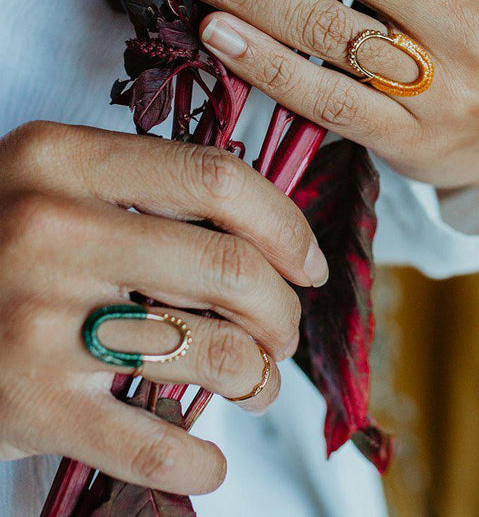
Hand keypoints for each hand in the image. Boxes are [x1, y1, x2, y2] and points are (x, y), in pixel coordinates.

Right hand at [0, 121, 326, 493]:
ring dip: (260, 378)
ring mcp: (34, 318)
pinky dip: (201, 459)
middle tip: (283, 331)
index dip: (285, 225)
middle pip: (229, 267)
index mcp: (63, 161)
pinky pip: (155, 442)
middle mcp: (48, 229)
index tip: (307, 263)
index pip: (217, 178)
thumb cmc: (5, 249)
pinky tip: (208, 457)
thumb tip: (272, 233)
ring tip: (258, 382)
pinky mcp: (28, 405)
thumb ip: (153, 192)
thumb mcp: (60, 187)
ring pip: (214, 352)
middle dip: (282, 310)